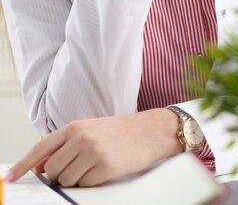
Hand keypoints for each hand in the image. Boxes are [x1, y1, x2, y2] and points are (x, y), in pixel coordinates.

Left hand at [7, 109, 180, 187]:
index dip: (23, 164)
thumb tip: (40, 166)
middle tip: (77, 167)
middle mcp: (81, 137)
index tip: (11, 177)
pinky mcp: (104, 167)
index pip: (41, 148)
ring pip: (66, 181)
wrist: (149, 131)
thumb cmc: (119, 131)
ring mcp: (92, 152)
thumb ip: (64, 146)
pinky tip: (104, 169)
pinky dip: (91, 182)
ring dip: (76, 180)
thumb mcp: (90, 130)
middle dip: (60, 175)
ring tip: (93, 166)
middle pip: (51, 170)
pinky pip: (85, 185)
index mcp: (74, 126)